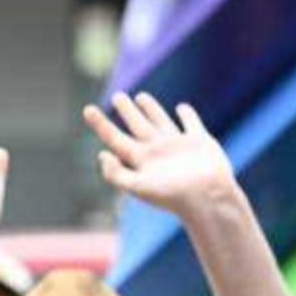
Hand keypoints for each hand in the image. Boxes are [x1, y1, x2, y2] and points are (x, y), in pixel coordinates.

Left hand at [83, 94, 236, 215]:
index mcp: (140, 160)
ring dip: (151, 109)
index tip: (87, 109)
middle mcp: (156, 150)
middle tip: (118, 96)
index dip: (100, 124)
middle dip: (127, 111)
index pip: (114, 138)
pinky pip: (192, 124)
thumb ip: (115, 174)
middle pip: (137, 125)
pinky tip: (182, 108)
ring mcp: (178, 145)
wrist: (208, 199)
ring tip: (141, 96)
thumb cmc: (172, 196)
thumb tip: (102, 154)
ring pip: (160, 121)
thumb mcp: (137, 187)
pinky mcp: (200, 142)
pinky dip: (188, 115)